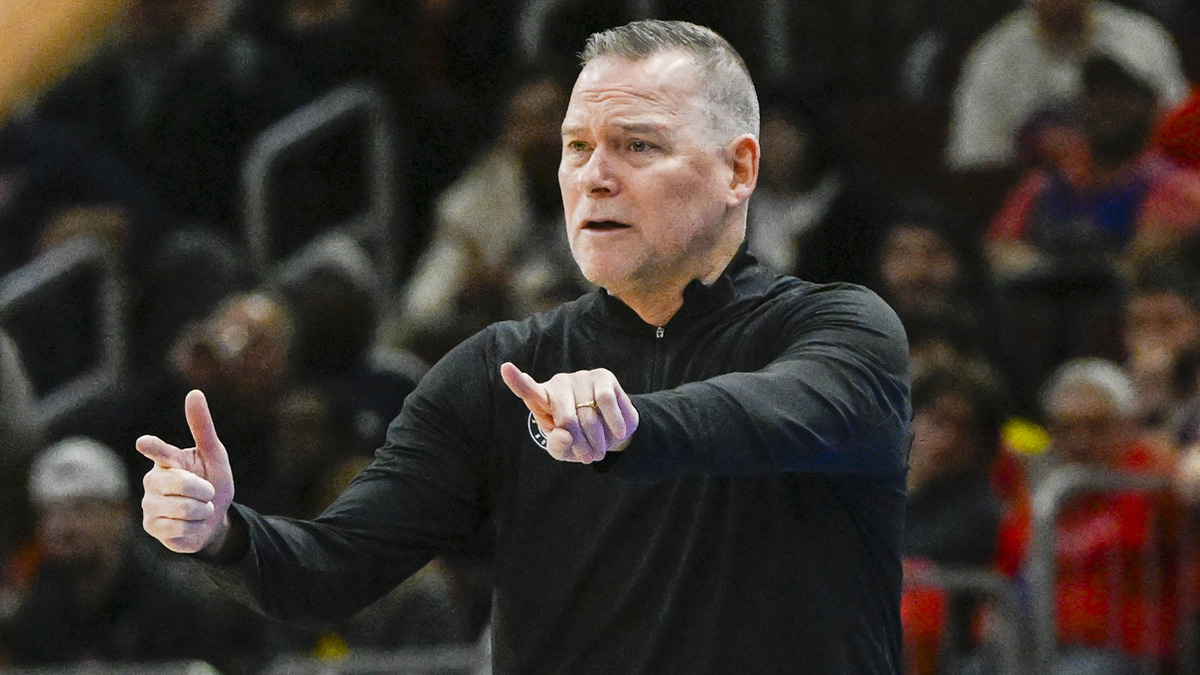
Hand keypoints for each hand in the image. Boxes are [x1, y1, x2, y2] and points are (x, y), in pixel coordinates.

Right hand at [136, 390, 234, 552]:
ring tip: (200, 508)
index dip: (154, 448)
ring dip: (203, 510)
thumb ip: (202, 428)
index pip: (159, 452)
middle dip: (204, 490)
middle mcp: (153, 480)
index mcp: (168, 460)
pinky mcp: (152, 526)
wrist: (214, 519)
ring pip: (183, 508)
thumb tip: (194, 393)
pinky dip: (196, 526)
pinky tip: (192, 524)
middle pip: (181, 484)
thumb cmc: (212, 482)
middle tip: (207, 493)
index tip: (144, 442)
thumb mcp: (214, 456)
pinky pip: (180, 527)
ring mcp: (149, 504)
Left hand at [501, 362, 638, 463]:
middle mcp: (558, 384)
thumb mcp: (564, 451)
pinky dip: (613, 422)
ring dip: (597, 440)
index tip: (506, 368)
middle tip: (587, 458)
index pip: (528, 390)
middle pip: (565, 417)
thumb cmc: (580, 439)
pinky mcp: (602, 377)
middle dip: (579, 443)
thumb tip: (564, 434)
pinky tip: (618, 432)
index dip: (516, 381)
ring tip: (599, 451)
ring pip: (587, 414)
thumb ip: (558, 446)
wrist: (612, 431)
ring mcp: (580, 378)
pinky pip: (606, 401)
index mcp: (542, 401)